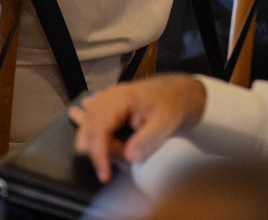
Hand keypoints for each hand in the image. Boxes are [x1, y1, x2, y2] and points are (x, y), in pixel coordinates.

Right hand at [69, 76, 206, 182]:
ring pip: (87, 130)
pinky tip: (98, 136)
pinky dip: (97, 137)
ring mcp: (104, 101)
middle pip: (88, 131)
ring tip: (124, 150)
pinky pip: (91, 124)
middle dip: (102, 152)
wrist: (180, 92)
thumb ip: (147, 140)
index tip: (105, 176)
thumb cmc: (174, 105)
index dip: (98, 154)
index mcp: (118, 99)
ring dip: (103, 147)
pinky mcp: (105, 108)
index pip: (98, 128)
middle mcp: (106, 98)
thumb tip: (127, 158)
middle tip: (126, 162)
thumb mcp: (166, 123)